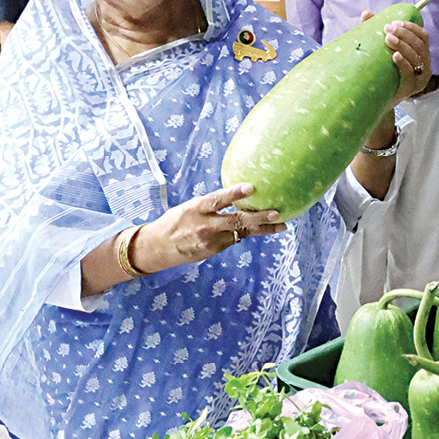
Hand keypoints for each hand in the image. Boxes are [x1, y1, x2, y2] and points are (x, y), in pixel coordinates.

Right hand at [130, 183, 287, 273]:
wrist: (157, 247)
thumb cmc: (175, 222)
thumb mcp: (188, 207)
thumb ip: (210, 205)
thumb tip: (235, 198)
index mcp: (196, 208)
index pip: (218, 199)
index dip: (234, 194)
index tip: (251, 187)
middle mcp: (205, 225)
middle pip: (236, 221)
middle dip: (259, 218)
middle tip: (277, 213)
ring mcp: (210, 240)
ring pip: (241, 233)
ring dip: (262, 229)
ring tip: (281, 225)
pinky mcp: (213, 251)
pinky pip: (233, 240)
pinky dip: (245, 233)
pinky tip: (260, 229)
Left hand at [359, 11, 431, 103]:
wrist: (379, 99)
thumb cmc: (383, 72)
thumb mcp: (381, 51)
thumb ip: (375, 32)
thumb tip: (366, 13)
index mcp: (421, 53)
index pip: (423, 36)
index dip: (412, 27)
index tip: (396, 22)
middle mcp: (425, 64)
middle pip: (419, 44)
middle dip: (404, 34)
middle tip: (387, 29)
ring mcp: (420, 77)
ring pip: (417, 57)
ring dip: (403, 45)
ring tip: (388, 39)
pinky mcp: (413, 88)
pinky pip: (410, 73)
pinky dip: (403, 63)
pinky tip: (395, 56)